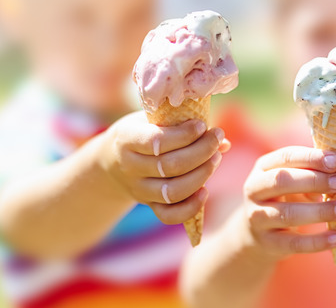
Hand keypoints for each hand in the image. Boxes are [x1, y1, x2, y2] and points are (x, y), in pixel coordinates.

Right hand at [102, 111, 228, 223]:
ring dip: (201, 175)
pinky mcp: (149, 205)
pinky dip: (190, 208)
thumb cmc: (142, 131)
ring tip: (216, 158)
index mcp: (127, 139)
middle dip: (201, 152)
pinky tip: (205, 191)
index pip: (156, 141)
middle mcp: (130, 167)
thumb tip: (223, 142)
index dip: (184, 135)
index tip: (202, 125)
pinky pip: (169, 216)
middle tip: (217, 138)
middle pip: (170, 166)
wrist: (112, 160)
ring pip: (173, 192)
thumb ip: (183, 125)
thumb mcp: (153, 119)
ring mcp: (139, 190)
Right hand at [241, 146, 335, 258]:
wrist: (256, 235)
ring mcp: (257, 217)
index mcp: (263, 167)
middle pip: (281, 181)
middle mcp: (254, 190)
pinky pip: (293, 243)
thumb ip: (312, 174)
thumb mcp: (293, 181)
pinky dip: (317, 241)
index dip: (311, 158)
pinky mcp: (267, 243)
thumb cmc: (284, 198)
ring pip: (288, 214)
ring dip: (320, 211)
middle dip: (314, 180)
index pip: (286, 157)